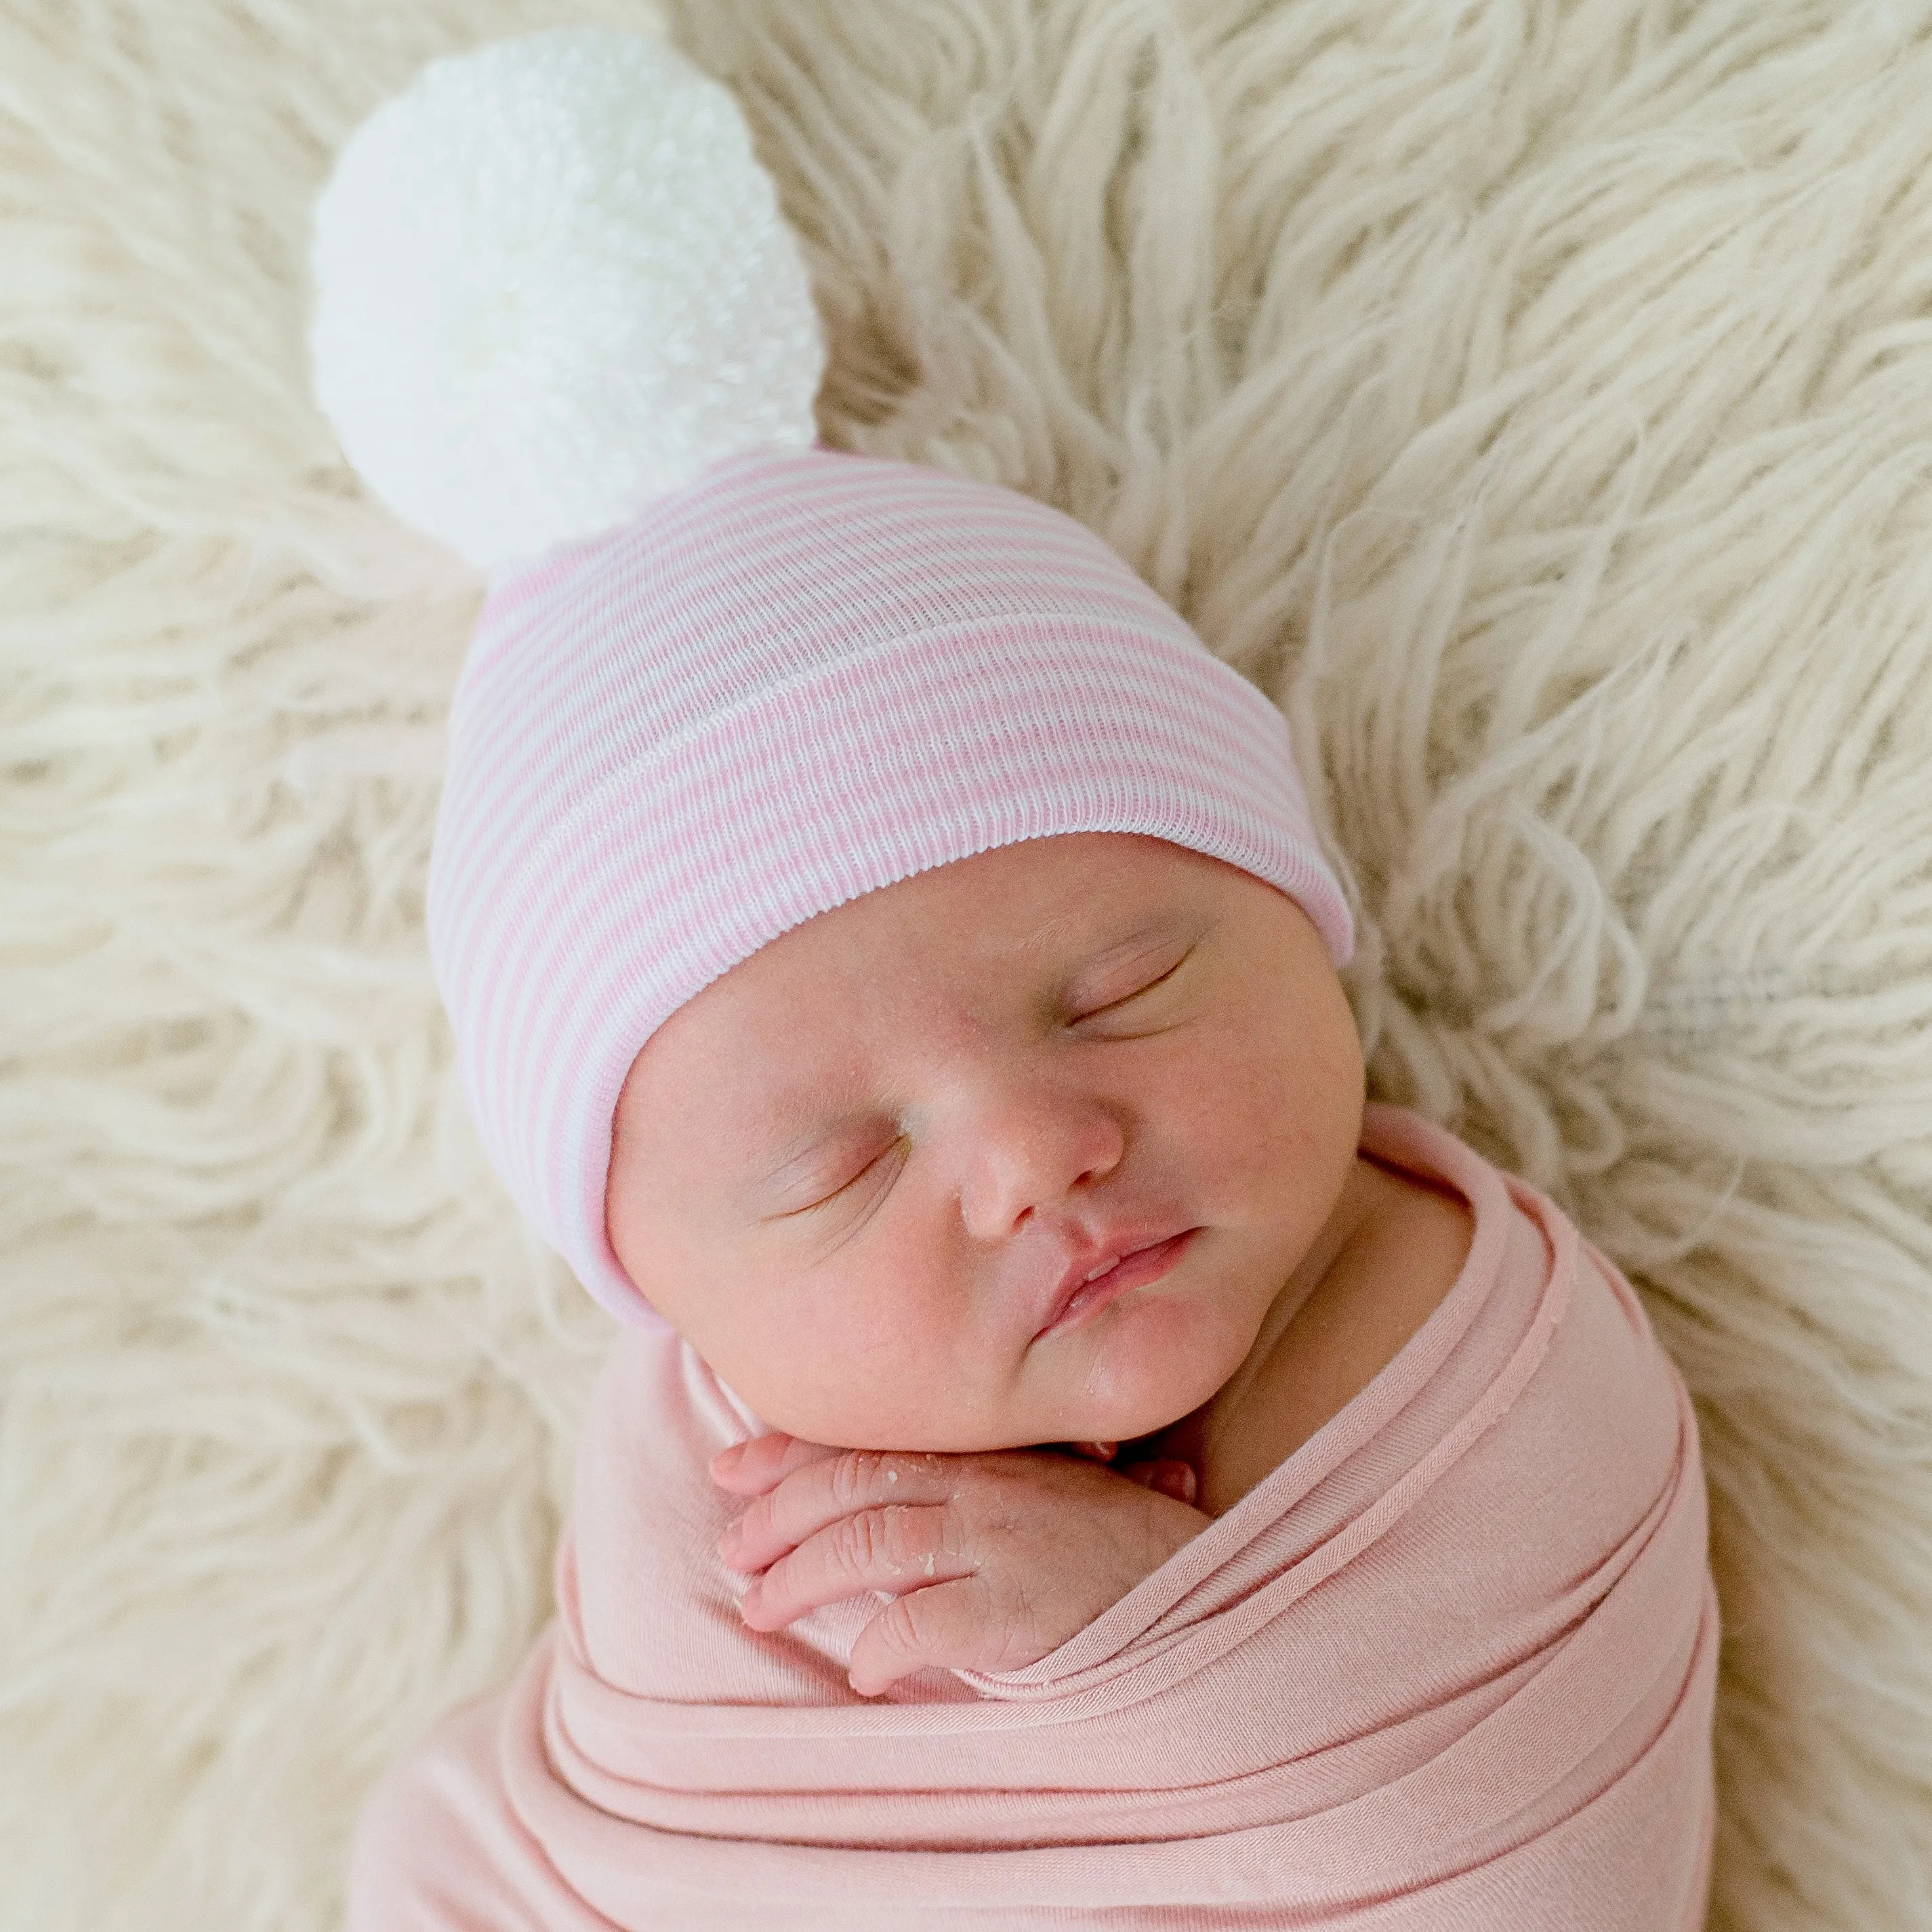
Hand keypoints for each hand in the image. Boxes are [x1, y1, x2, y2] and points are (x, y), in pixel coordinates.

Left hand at [710, 1433, 1207, 1696]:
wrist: (1219, 1599)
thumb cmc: (1137, 1559)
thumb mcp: (1061, 1499)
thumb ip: (992, 1493)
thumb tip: (907, 1511)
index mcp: (996, 1457)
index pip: (874, 1442)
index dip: (794, 1453)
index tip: (733, 1466)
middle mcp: (993, 1486)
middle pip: (856, 1485)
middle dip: (778, 1514)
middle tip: (730, 1551)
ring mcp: (1005, 1541)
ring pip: (871, 1543)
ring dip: (802, 1577)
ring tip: (758, 1608)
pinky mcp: (1020, 1608)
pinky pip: (921, 1620)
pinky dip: (878, 1644)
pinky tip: (860, 1669)